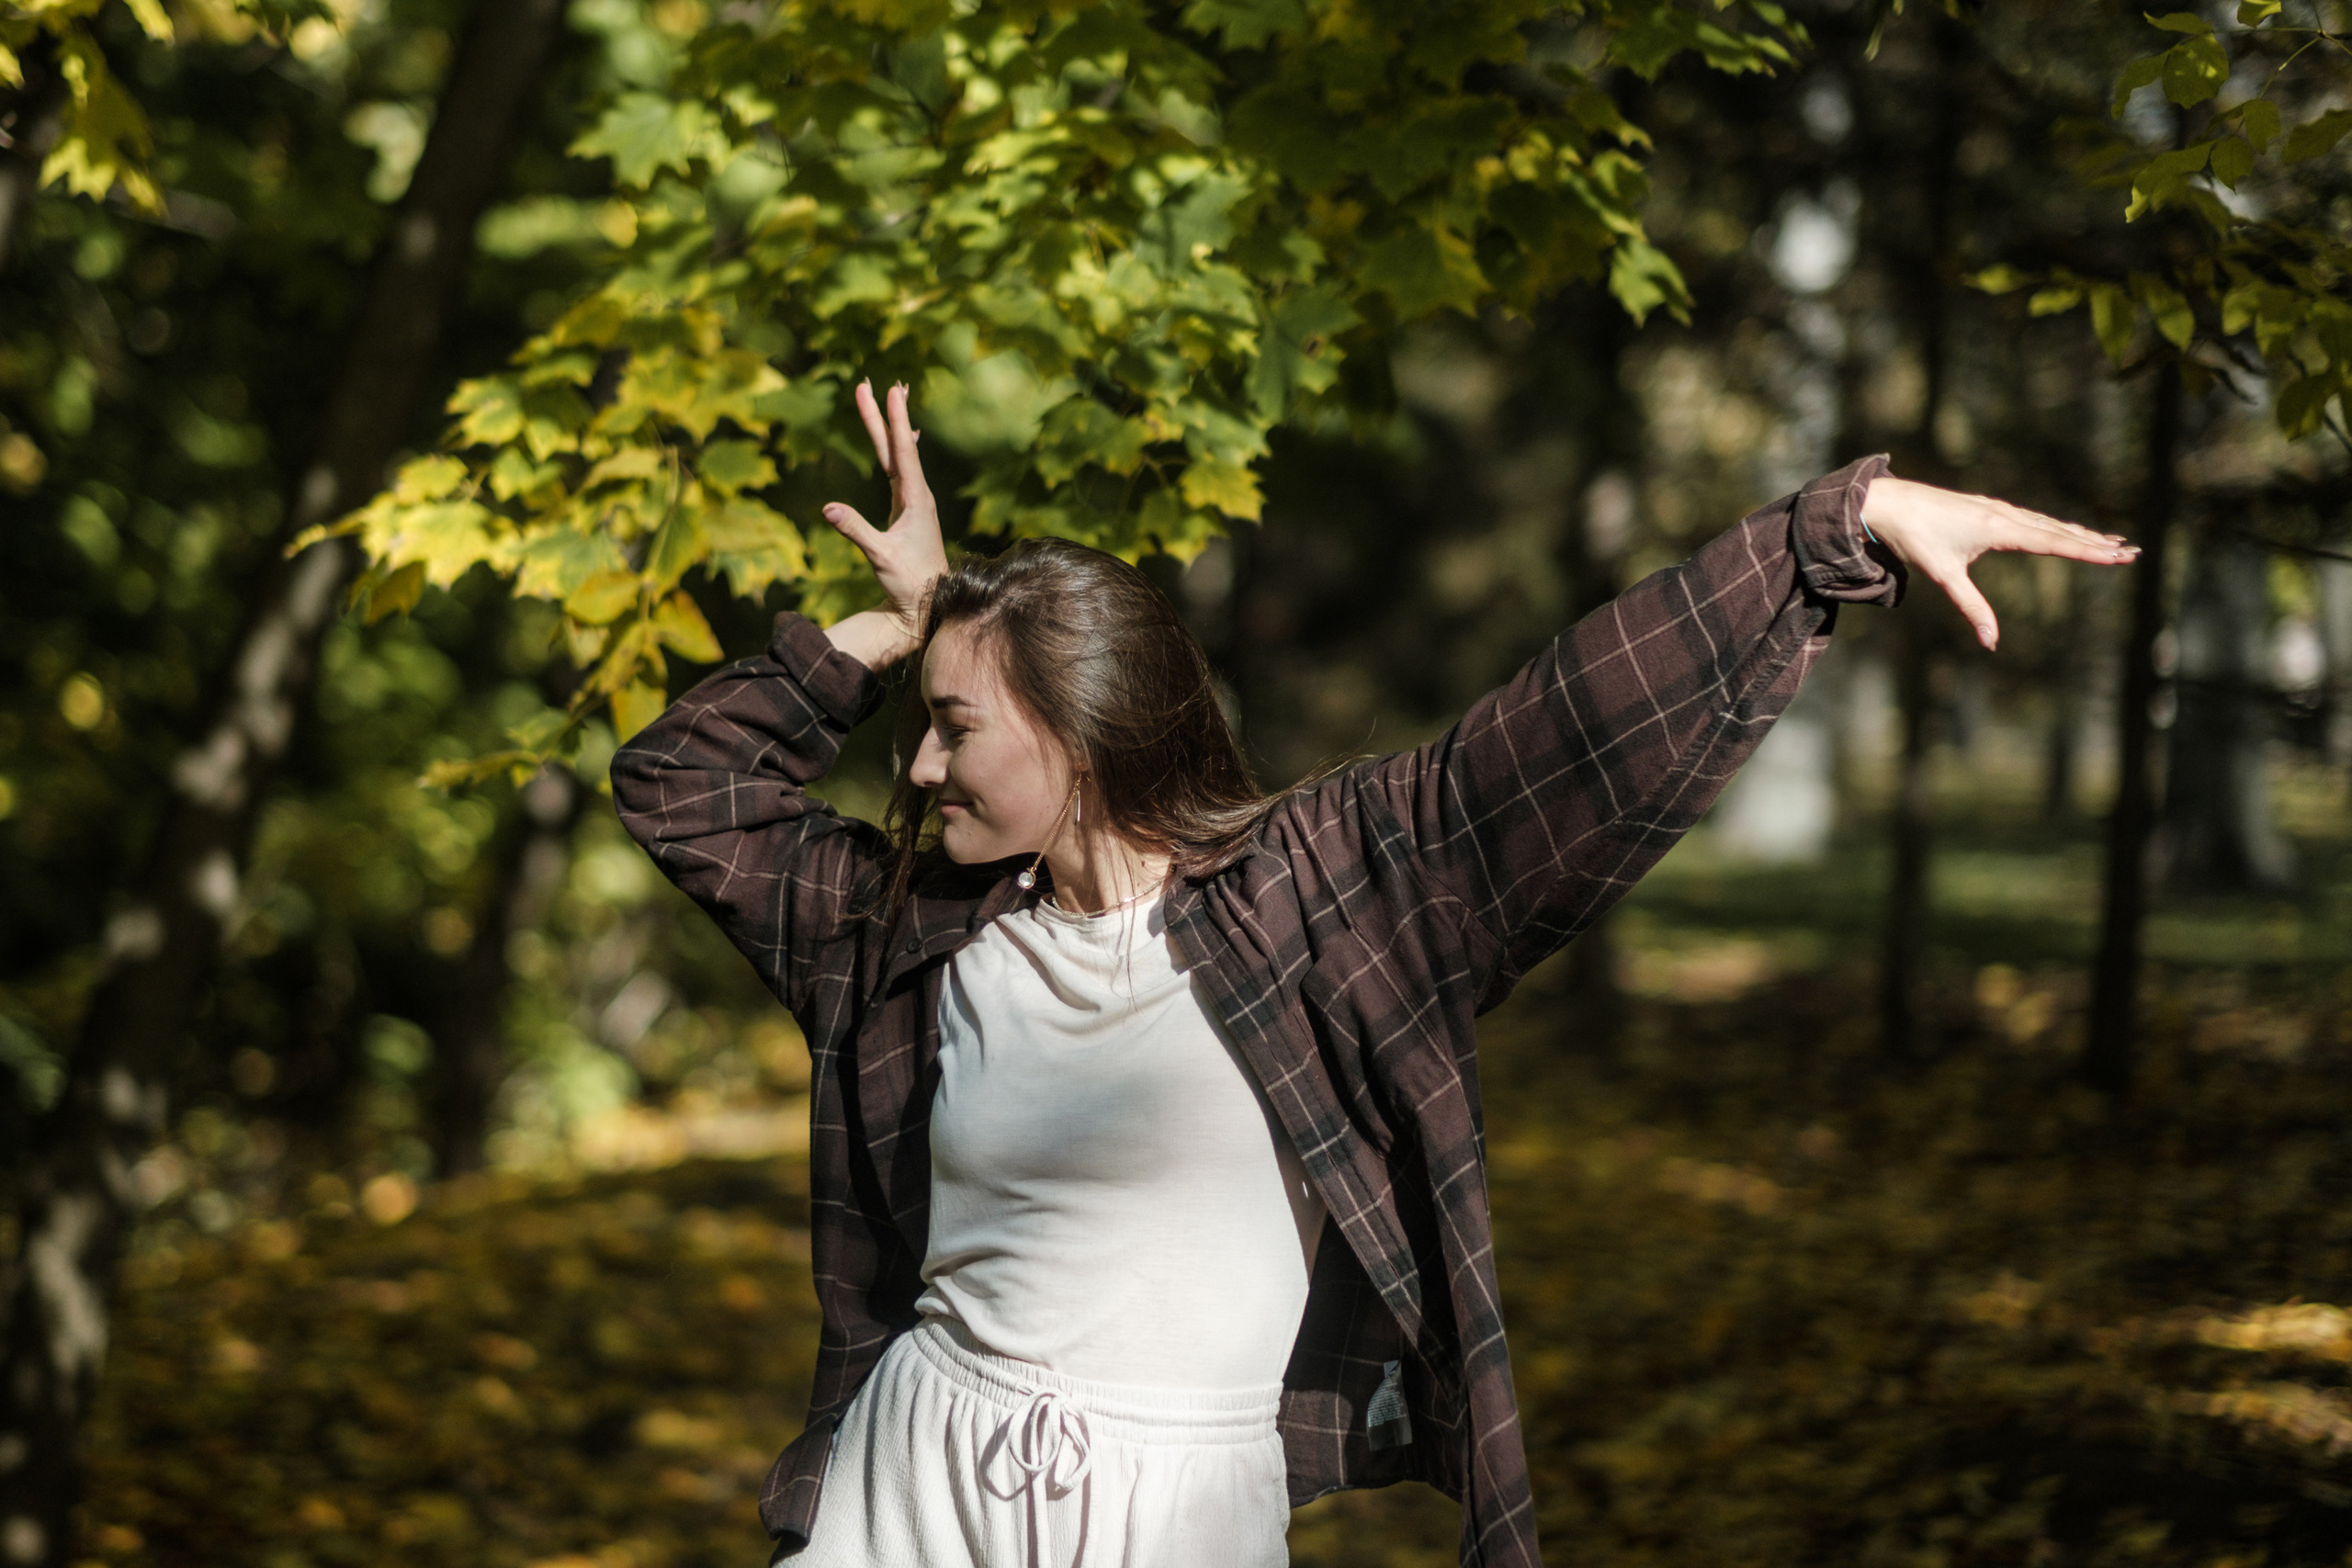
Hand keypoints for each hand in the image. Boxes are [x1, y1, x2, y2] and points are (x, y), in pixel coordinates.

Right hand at [820, 380, 947, 668]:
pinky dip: (896, 449)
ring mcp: (914, 502)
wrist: (928, 604)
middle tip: (871, 383)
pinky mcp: (907, 511)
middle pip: (896, 447)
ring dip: (888, 427)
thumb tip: (827, 508)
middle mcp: (917, 496)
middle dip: (883, 415)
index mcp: (915, 500)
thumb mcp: (880, 557)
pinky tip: (902, 439)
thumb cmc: (909, 582)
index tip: (892, 392)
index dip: (894, 421)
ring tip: (886, 396)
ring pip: (897, 456)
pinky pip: (900, 470)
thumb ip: (856, 531)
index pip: (903, 452)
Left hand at [1859, 475, 2139, 651]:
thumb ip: (1971, 608)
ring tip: (2108, 542)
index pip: (2054, 543)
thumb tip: (1990, 642)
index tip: (2119, 556)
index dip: (2088, 551)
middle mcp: (2004, 514)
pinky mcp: (1987, 508)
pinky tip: (2061, 531)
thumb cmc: (1915, 538)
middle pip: (2059, 531)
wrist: (1889, 502)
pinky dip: (2053, 526)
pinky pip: (2031, 518)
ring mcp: (1997, 508)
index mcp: (1999, 528)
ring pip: (2047, 523)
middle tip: (2131, 551)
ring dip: (2078, 533)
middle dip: (2095, 542)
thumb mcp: (1944, 576)